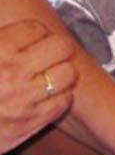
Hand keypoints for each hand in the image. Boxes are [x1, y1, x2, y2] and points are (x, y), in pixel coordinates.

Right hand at [0, 19, 77, 153]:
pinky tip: (44, 97)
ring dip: (61, 73)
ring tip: (48, 76)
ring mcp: (21, 101)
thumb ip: (5, 39)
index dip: (36, 34)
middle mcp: (12, 74)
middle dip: (56, 49)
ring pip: (68, 74)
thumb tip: (31, 30)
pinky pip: (62, 102)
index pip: (37, 29)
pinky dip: (59, 97)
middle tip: (47, 56)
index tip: (31, 41)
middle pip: (61, 47)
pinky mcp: (27, 125)